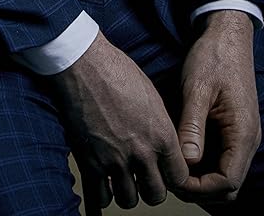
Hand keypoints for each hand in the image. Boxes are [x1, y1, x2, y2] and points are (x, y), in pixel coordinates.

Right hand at [48, 30, 189, 211]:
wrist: (84, 64)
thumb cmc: (117, 71)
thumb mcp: (152, 97)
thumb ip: (160, 128)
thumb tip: (163, 146)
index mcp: (162, 135)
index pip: (179, 177)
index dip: (172, 177)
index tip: (164, 173)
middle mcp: (142, 152)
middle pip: (156, 194)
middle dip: (150, 188)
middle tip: (142, 177)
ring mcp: (115, 160)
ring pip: (129, 200)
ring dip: (126, 191)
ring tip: (121, 178)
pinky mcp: (90, 163)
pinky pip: (100, 199)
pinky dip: (102, 194)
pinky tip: (101, 182)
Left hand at [175, 9, 260, 203]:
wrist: (227, 34)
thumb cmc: (213, 57)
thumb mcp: (197, 89)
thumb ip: (192, 126)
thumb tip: (186, 161)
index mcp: (243, 132)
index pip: (228, 181)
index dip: (200, 188)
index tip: (173, 178)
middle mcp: (248, 139)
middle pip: (228, 185)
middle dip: (199, 189)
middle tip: (169, 176)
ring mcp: (242, 135)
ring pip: (224, 174)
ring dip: (201, 178)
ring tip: (172, 166)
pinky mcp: (234, 129)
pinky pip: (221, 158)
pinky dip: (203, 164)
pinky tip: (181, 152)